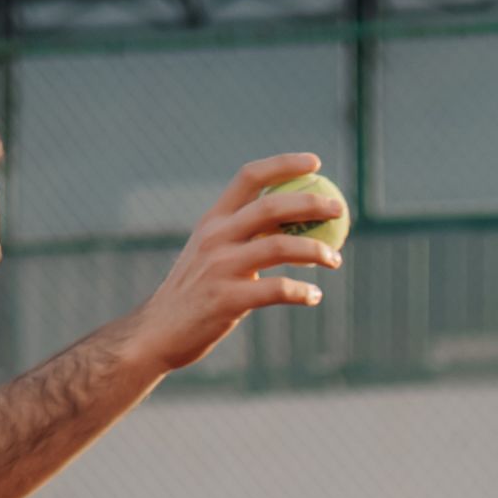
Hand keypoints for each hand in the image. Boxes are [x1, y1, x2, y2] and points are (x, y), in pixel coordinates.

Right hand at [129, 155, 341, 372]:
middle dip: (311, 204)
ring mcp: (220, 267)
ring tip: (336, 259)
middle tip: (339, 209)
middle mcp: (216, 237)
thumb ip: (242, 235)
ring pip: (280, 246)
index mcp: (213, 220)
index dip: (284, 164)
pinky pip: (276, 290)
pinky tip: (315, 296)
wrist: (158, 333)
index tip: (315, 164)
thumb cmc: (194, 293)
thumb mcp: (210, 253)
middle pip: (272, 207)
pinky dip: (302, 292)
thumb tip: (291, 221)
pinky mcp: (227, 300)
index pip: (250, 177)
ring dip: (316, 250)